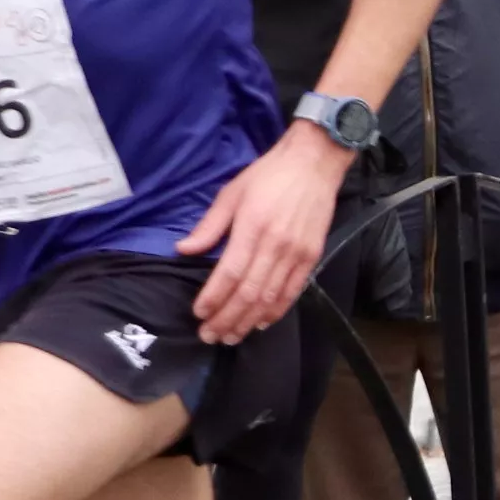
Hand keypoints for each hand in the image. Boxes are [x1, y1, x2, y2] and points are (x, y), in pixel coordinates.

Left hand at [175, 131, 352, 343]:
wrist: (314, 163)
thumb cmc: (268, 175)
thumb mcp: (232, 193)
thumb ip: (209, 226)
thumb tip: (184, 250)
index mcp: (252, 227)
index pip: (229, 273)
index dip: (213, 298)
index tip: (198, 313)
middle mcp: (276, 245)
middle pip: (248, 292)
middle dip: (227, 318)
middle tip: (209, 335)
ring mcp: (297, 254)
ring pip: (270, 297)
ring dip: (248, 321)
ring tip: (230, 336)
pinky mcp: (312, 257)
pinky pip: (292, 292)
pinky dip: (275, 311)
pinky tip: (260, 323)